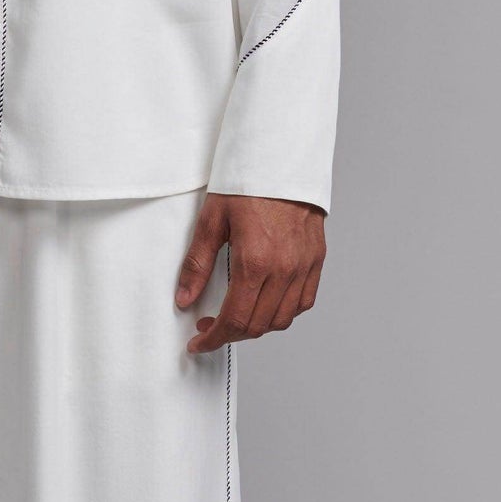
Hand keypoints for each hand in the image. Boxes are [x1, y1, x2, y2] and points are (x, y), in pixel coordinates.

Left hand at [175, 193, 325, 354]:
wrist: (282, 159)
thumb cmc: (247, 183)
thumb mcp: (211, 220)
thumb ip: (197, 264)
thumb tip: (184, 298)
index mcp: (255, 261)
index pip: (235, 319)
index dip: (214, 338)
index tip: (199, 342)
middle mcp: (284, 269)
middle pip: (257, 325)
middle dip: (230, 335)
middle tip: (210, 328)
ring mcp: (304, 266)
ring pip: (282, 319)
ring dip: (257, 327)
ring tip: (237, 317)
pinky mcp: (316, 259)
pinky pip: (304, 302)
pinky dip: (284, 312)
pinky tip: (266, 304)